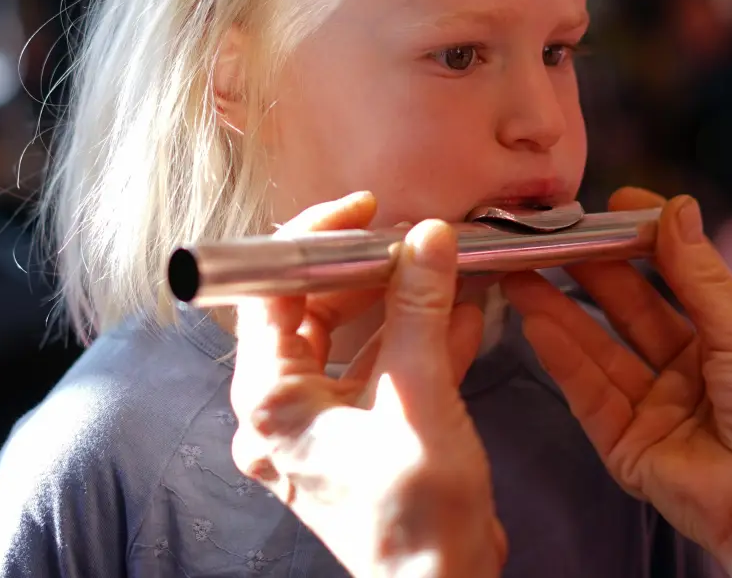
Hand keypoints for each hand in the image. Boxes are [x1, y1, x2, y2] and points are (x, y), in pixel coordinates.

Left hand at [230, 192, 506, 577]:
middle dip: (370, 272)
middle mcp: (281, 413)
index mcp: (270, 402)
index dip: (315, 239)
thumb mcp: (420, 397)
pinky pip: (375, 374)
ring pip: (349, 340)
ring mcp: (317, 428)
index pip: (270, 290)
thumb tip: (428, 240)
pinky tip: (461, 315)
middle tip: (415, 240)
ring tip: (445, 268)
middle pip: (311, 311)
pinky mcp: (353, 439)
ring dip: (401, 304)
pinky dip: (414, 343)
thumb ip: (421, 310)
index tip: (364, 213)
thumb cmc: (415, 519)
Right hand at [503, 189, 731, 569]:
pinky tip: (539, 323)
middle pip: (627, 310)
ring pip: (598, 350)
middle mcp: (685, 372)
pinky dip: (562, 358)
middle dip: (590, 271)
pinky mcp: (626, 448)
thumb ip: (701, 274)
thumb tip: (677, 210)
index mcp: (725, 341)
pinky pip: (589, 395)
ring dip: (559, 310)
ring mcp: (653, 410)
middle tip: (554, 235)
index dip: (644, 242)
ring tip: (523, 272)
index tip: (615, 205)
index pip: (674, 280)